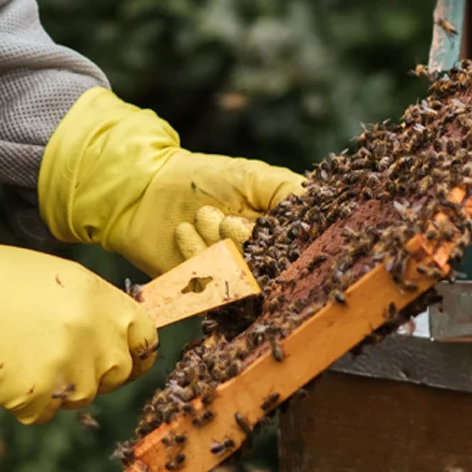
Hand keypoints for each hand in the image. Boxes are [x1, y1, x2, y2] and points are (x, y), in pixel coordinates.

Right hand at [0, 211, 156, 423]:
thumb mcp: (51, 277)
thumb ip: (87, 306)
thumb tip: (106, 332)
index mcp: (99, 297)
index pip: (145, 336)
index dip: (135, 351)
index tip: (122, 359)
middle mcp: (93, 333)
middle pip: (118, 373)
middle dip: (94, 373)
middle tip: (56, 360)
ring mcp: (68, 367)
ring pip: (82, 397)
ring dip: (57, 387)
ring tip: (19, 358)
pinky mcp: (38, 396)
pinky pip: (44, 413)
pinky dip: (25, 403)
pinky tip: (1, 373)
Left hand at [37, 87, 302, 276]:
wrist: (147, 190)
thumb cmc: (204, 179)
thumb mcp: (254, 177)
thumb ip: (290, 191)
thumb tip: (323, 206)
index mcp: (279, 238)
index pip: (299, 254)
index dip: (292, 246)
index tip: (272, 227)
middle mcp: (258, 264)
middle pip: (269, 271)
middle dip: (244, 240)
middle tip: (225, 217)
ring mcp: (229, 281)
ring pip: (238, 279)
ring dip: (218, 245)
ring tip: (202, 216)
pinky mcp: (200, 293)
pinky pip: (207, 289)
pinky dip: (196, 257)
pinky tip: (183, 231)